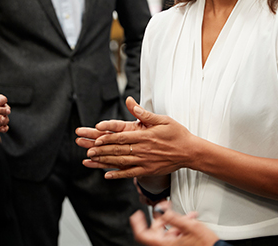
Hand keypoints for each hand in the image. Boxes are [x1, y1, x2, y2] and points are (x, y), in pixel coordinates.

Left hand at [82, 97, 198, 178]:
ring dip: (105, 161)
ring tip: (92, 160)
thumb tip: (130, 102)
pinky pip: (130, 174)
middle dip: (101, 150)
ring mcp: (145, 161)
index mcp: (146, 136)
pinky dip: (118, 175)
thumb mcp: (163, 119)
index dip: (107, 138)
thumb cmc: (177, 133)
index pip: (122, 137)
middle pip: (118, 150)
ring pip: (121, 162)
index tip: (96, 138)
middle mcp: (143, 149)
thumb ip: (144, 113)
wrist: (189, 152)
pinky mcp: (148, 170)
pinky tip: (107, 175)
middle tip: (87, 150)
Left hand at [130, 202, 217, 245]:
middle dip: (163, 216)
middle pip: (156, 230)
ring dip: (176, 220)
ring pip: (167, 232)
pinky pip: (175, 235)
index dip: (138, 223)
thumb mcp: (190, 227)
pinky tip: (190, 220)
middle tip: (167, 206)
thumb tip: (160, 210)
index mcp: (163, 244)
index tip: (137, 214)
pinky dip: (181, 227)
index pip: (142, 234)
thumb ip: (173, 217)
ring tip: (186, 214)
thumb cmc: (205, 245)